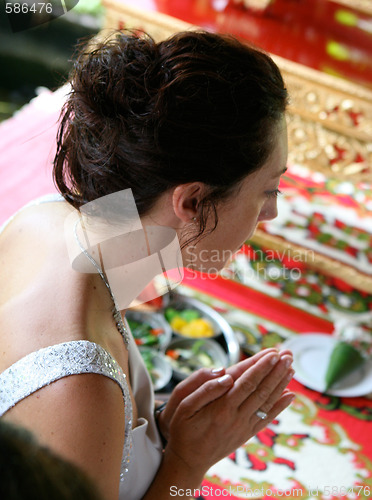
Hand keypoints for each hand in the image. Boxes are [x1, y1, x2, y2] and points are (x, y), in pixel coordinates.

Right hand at [164, 349, 293, 473]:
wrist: (188, 461)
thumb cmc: (183, 430)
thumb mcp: (183, 406)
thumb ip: (204, 388)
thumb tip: (226, 374)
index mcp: (221, 407)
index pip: (246, 382)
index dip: (261, 367)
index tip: (273, 353)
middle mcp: (236, 417)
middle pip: (261, 389)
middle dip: (276, 370)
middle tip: (288, 354)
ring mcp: (243, 426)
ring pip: (267, 402)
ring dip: (280, 383)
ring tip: (291, 367)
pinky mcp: (246, 434)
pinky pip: (266, 418)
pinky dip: (280, 406)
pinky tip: (290, 395)